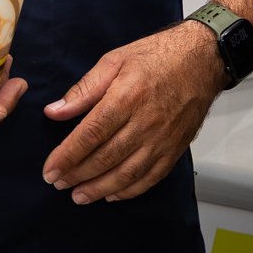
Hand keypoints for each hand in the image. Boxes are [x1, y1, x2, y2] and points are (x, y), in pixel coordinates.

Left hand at [40, 21, 222, 203]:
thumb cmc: (158, 56)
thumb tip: (55, 112)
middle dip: (77, 175)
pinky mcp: (176, 148)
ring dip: (99, 189)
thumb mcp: (115, 61)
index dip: (66, 156)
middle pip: (105, 158)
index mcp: (127, 97)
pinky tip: (113, 194)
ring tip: (79, 196)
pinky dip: (130, 191)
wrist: (203, 59)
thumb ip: (84, 89)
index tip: (50, 169)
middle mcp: (146, 122)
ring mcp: (163, 138)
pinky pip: (151, 177)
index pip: (90, 134)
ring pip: (126, 173)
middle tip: (58, 183)